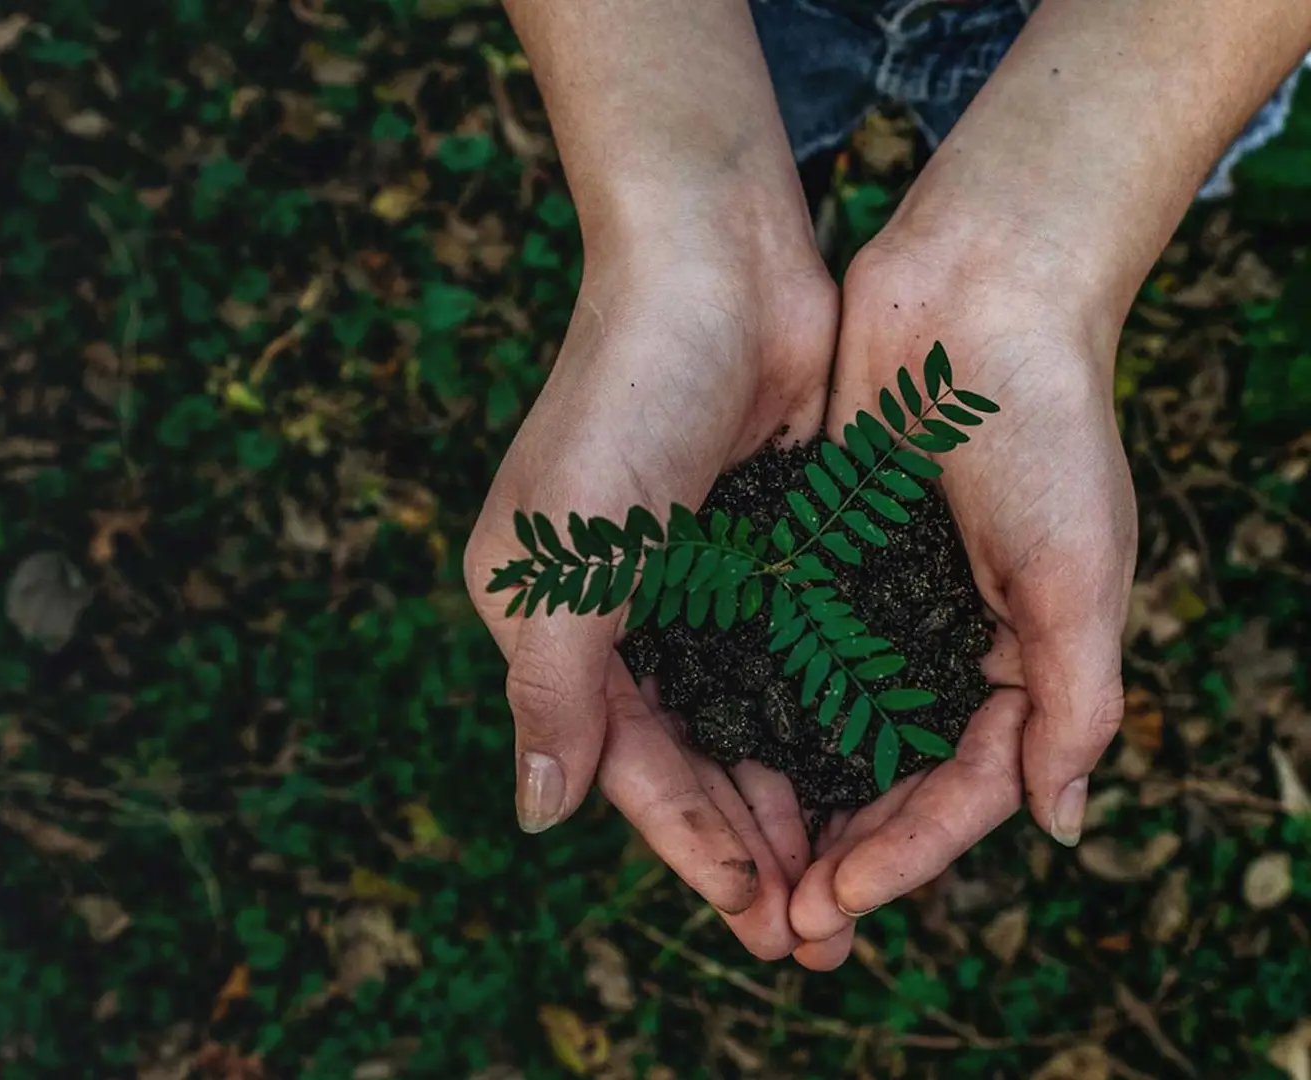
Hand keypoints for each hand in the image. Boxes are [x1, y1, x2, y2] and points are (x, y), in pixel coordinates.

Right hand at [463, 233, 838, 960]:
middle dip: (747, 843)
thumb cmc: (623, 401)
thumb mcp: (566, 557)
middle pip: (687, 756)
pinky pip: (795, 657)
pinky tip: (872, 771)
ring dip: (792, 798)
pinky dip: (825, 718)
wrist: (715, 262)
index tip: (756, 909)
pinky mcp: (765, 548)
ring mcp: (695, 581)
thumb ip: (552, 690)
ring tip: (851, 876)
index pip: (621, 758)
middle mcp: (617, 611)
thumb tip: (536, 815)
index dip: (686, 841)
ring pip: (747, 720)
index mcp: (549, 618)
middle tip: (815, 931)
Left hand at [785, 235, 1136, 969]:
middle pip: (880, 774)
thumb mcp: (1077, 570)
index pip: (957, 788)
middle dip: (832, 849)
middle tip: (774, 925)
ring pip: (819, 724)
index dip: (901, 854)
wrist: (977, 288)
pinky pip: (774, 646)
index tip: (834, 904)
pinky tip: (699, 749)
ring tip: (733, 864)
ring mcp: (871, 597)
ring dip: (781, 795)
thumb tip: (1059, 828)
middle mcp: (940, 640)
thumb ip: (1076, 700)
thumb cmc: (1044, 425)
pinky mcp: (812, 549)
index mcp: (1020, 661)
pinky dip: (746, 701)